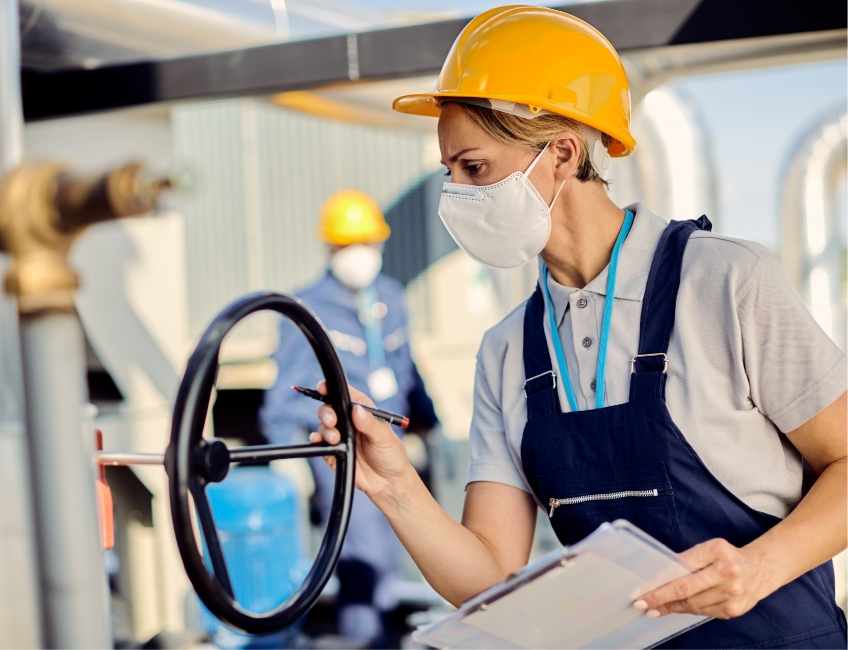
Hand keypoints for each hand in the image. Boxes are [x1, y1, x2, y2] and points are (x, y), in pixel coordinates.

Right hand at [310, 381, 413, 499]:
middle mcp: (349, 421)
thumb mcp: (385, 437)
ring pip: (323, 425)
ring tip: (335, 438)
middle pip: (330, 408)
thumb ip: (371, 424)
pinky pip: (319, 443)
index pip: (345, 395)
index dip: (333, 388)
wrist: (388, 482)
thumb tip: (356, 410)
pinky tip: (318, 440)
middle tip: (332, 421)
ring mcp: (340, 436)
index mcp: (363, 411)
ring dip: (325, 429)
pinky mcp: (332, 452)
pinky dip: (316, 440)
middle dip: (326, 412)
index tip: (323, 387)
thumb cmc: (391, 455)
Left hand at [633, 538, 768, 619]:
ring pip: (693, 605)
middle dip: (660, 598)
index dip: (660, 581)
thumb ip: (688, 561)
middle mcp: (727, 572)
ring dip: (670, 607)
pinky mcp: (734, 610)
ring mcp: (732, 594)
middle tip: (641, 604)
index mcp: (717, 550)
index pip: (681, 568)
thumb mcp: (709, 549)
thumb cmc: (727, 556)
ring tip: (654, 609)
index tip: (643, 589)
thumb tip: (659, 578)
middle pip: (686, 590)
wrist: (760, 569)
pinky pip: (703, 612)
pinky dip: (686, 611)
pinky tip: (674, 609)